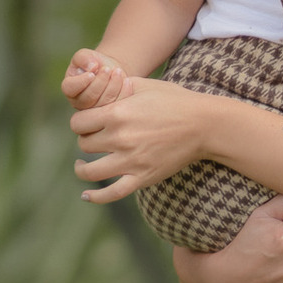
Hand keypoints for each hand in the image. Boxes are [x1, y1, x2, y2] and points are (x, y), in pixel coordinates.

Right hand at [63, 48, 128, 110]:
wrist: (110, 71)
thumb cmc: (94, 63)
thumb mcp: (85, 55)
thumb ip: (83, 58)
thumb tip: (92, 66)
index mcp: (69, 88)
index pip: (70, 88)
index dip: (81, 81)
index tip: (92, 72)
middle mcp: (79, 102)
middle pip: (89, 97)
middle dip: (100, 82)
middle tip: (107, 69)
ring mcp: (95, 110)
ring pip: (104, 103)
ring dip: (113, 86)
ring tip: (118, 72)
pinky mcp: (110, 112)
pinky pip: (117, 105)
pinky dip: (124, 92)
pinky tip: (127, 81)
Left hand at [71, 75, 210, 201]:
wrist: (204, 125)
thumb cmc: (176, 101)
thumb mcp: (145, 85)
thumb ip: (119, 86)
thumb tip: (100, 86)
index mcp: (117, 113)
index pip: (78, 123)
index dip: (80, 122)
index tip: (88, 123)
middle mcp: (120, 138)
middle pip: (84, 144)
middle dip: (86, 140)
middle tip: (94, 138)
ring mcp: (131, 161)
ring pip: (90, 171)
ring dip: (82, 168)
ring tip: (82, 165)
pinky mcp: (143, 177)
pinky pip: (112, 193)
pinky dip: (96, 197)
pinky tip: (86, 195)